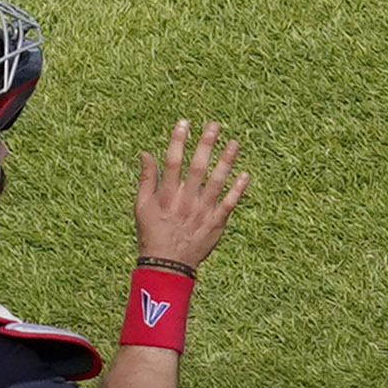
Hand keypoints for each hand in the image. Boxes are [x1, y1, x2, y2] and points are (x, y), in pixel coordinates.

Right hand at [131, 121, 250, 269]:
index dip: (178, 141)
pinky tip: (245, 174)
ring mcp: (203, 211)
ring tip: (234, 143)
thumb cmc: (152, 232)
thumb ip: (146, 179)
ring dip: (226, 161)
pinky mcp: (216, 222)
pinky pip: (230, 203)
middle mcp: (186, 200)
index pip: (172, 162)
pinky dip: (238, 189)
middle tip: (215, 125)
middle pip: (198, 168)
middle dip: (206, 144)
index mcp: (166, 195)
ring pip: (217, 182)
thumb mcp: (141, 206)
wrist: (168, 264)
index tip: (184, 122)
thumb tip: (145, 152)